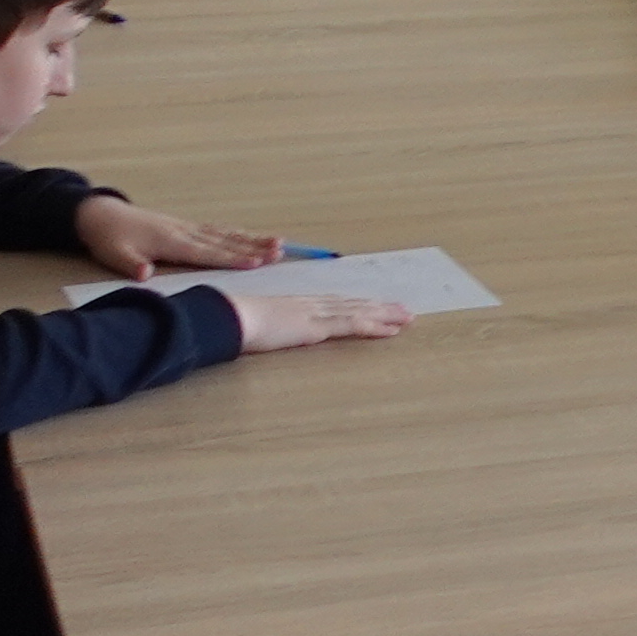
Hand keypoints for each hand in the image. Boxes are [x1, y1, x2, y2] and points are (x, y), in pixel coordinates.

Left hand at [69, 195, 280, 278]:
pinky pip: (218, 230)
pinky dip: (238, 234)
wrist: (100, 215)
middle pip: (226, 241)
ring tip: (278, 243)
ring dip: (253, 239)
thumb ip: (131, 265)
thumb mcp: (114, 256)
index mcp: (171, 242)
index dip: (233, 258)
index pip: (208, 253)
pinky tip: (252, 237)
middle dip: (254, 246)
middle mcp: (185, 233)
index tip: (257, 263)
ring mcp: (187, 228)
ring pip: (226, 234)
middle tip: (280, 251)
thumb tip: (145, 275)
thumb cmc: (109, 238)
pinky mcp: (186, 227)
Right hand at [226, 287, 412, 351]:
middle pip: (353, 304)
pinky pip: (352, 326)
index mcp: (298, 305)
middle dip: (380, 307)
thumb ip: (264, 328)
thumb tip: (260, 332)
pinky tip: (391, 331)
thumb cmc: (234, 323)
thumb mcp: (254, 325)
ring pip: (359, 312)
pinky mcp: (317, 326)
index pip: (336, 303)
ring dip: (385, 316)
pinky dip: (373, 327)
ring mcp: (316, 314)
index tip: (376, 305)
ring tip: (408, 317)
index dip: (358, 304)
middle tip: (404, 310)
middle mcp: (312, 305)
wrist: (228, 318)